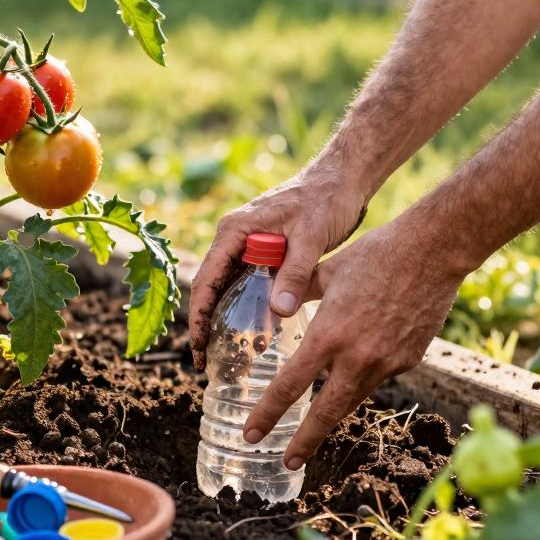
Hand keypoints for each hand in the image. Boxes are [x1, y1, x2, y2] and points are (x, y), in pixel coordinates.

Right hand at [189, 164, 368, 369]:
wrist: (343, 178)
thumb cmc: (325, 198)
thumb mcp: (310, 237)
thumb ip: (294, 273)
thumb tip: (278, 311)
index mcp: (235, 230)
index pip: (206, 279)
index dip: (198, 315)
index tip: (197, 345)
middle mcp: (235, 238)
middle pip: (211, 286)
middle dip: (206, 322)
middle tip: (206, 360)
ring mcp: (248, 244)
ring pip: (228, 287)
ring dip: (225, 317)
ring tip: (224, 354)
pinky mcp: (264, 251)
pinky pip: (248, 283)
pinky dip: (247, 306)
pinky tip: (253, 331)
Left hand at [241, 220, 467, 469]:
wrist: (433, 251)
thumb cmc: (375, 254)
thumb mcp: (326, 271)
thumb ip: (297, 293)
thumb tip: (276, 306)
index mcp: (328, 335)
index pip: (290, 386)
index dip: (268, 414)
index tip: (251, 434)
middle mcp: (356, 356)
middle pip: (325, 412)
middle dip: (304, 441)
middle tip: (286, 462)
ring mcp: (386, 362)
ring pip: (353, 398)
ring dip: (333, 413)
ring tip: (316, 428)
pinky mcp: (409, 360)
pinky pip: (379, 376)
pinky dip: (364, 375)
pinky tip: (363, 360)